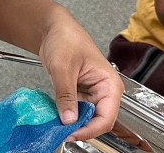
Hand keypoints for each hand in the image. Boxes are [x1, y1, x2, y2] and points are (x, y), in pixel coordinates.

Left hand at [38, 17, 122, 141]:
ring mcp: (92, 94)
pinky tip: (56, 115)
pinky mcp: (80, 94)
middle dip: (80, 128)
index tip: (71, 133)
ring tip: (56, 124)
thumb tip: (68, 119)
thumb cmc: (65, 38)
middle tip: (61, 132)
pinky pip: (75, 111)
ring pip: (85, 118)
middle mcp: (104, 91)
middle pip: (97, 121)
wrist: (53, 29)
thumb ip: (66, 94)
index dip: (90, 130)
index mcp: (109, 84)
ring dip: (72, 123)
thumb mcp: (63, 67)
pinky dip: (66, 115)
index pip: (106, 117)